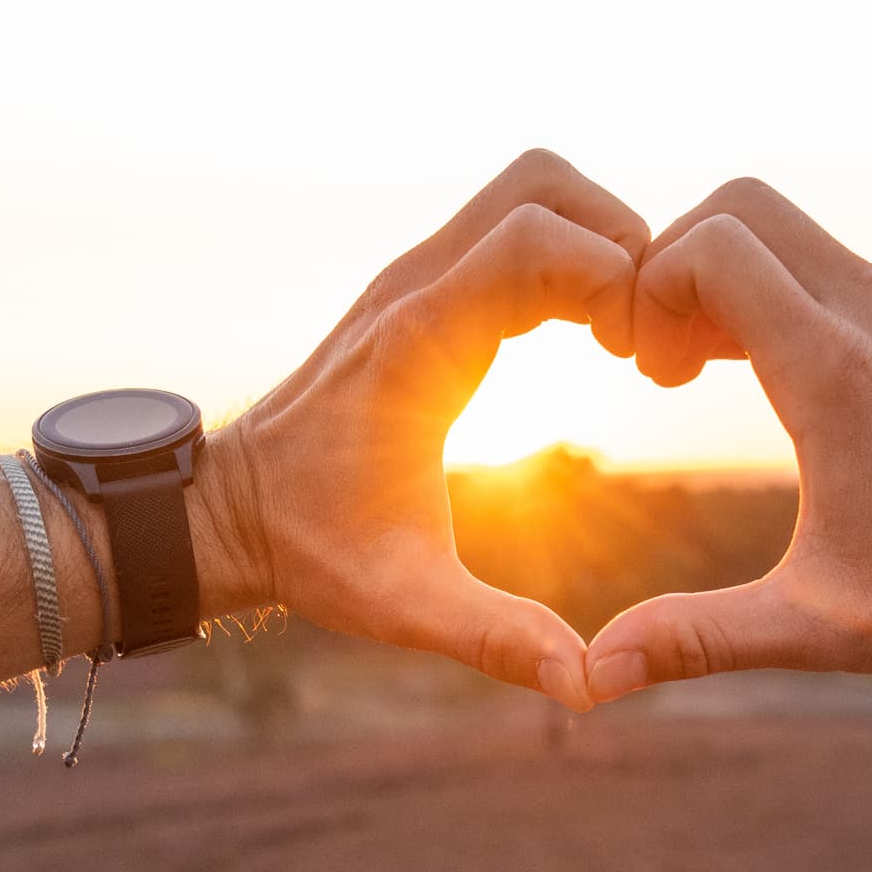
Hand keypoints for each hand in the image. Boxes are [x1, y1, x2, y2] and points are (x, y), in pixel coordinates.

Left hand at [193, 150, 647, 707]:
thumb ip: (499, 640)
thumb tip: (586, 689)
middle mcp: (416, 286)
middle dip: (618, 236)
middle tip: (644, 333)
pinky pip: (512, 230)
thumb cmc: (312, 553)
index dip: (615, 278)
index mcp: (419, 339)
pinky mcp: (423, 291)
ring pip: (530, 191)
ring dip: (596, 238)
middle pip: (542, 182)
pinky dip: (567, 257)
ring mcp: (416, 278)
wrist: (227, 517)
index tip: (640, 361)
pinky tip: (589, 338)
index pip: (537, 238)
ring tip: (625, 336)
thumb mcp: (407, 607)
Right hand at [586, 176, 871, 871]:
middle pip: (746, 205)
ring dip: (731, 278)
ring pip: (795, 232)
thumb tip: (595, 677)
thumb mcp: (818, 626)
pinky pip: (837, 266)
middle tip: (661, 357)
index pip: (713, 246)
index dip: (648, 287)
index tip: (643, 373)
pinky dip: (785, 292)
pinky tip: (774, 380)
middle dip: (677, 260)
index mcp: (838, 373)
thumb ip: (700, 638)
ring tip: (702, 371)